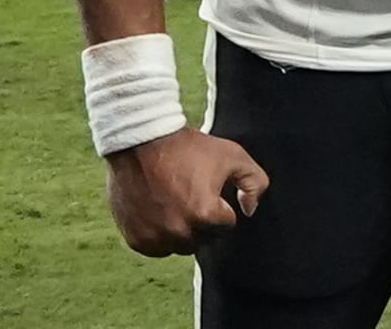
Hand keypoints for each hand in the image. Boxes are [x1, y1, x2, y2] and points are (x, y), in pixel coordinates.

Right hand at [102, 126, 269, 257]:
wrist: (141, 142)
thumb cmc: (187, 148)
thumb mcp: (232, 155)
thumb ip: (254, 182)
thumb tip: (249, 209)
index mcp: (205, 214)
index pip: (226, 225)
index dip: (221, 206)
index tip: (208, 190)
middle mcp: (179, 231)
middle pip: (204, 239)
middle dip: (203, 221)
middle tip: (191, 195)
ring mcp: (155, 237)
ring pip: (180, 246)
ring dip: (182, 231)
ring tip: (175, 203)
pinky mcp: (136, 239)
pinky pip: (156, 248)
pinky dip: (159, 235)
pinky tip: (159, 212)